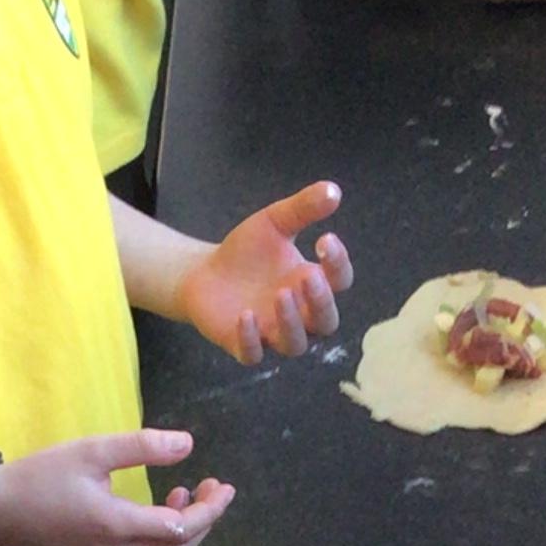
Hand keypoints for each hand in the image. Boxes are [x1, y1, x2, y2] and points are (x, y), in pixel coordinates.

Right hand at [0, 430, 234, 545]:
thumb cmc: (42, 475)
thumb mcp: (92, 450)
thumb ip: (143, 446)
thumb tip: (188, 444)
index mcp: (118, 526)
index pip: (184, 527)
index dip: (212, 509)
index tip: (224, 487)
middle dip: (204, 521)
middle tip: (209, 489)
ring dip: (181, 536)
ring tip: (178, 499)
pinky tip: (151, 526)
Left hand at [176, 184, 351, 365]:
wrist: (205, 272)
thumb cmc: (248, 251)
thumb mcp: (274, 222)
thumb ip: (303, 208)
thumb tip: (333, 190)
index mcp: (312, 284)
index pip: (339, 282)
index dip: (338, 264)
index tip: (325, 239)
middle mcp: (299, 314)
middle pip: (326, 322)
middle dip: (320, 301)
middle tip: (308, 275)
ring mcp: (272, 333)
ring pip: (296, 344)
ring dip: (292, 322)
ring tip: (280, 294)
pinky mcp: (243, 345)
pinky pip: (254, 354)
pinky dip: (251, 339)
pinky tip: (245, 316)